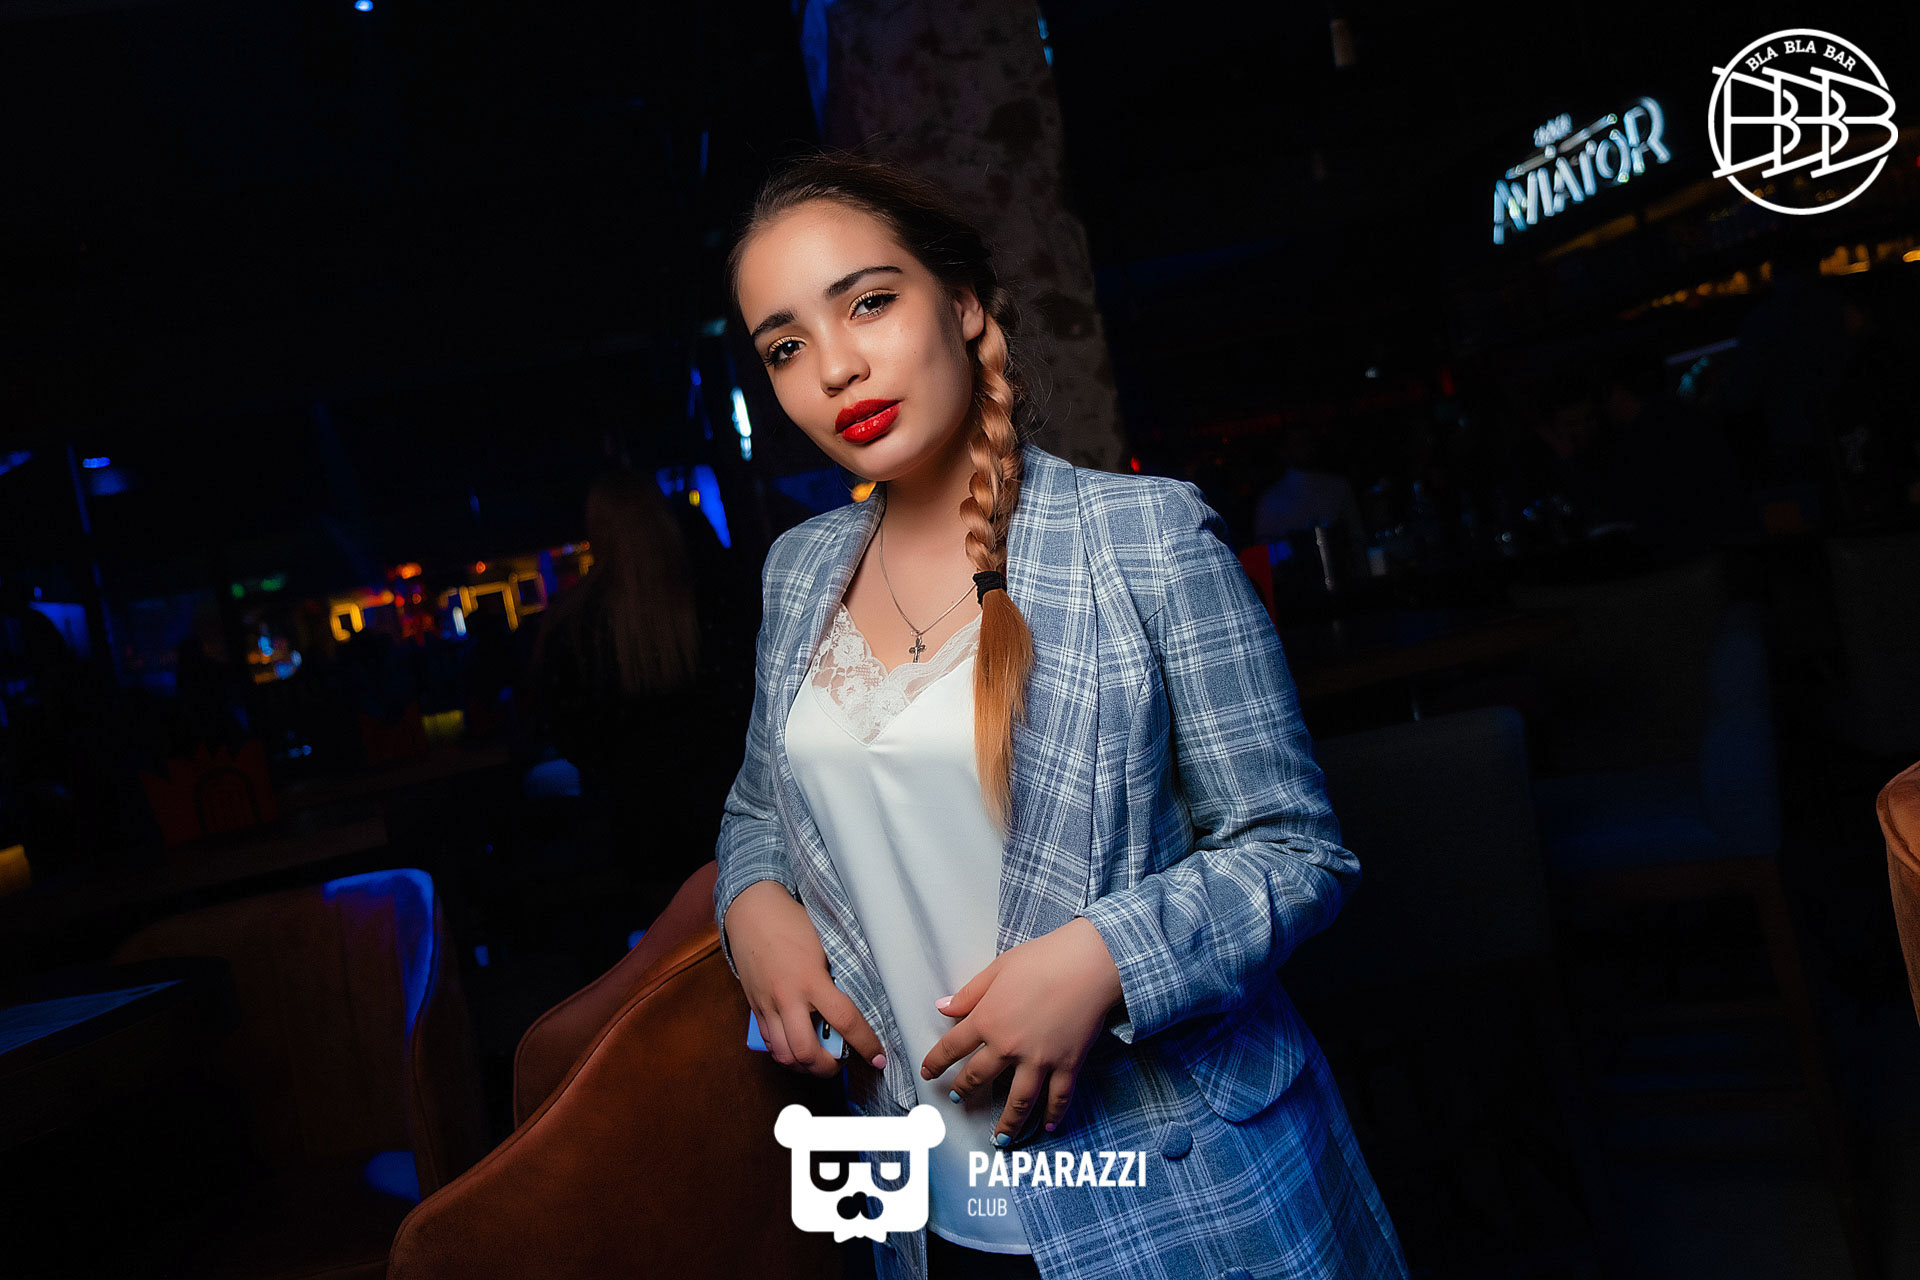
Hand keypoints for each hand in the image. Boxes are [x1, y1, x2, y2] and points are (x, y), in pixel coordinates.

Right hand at [725, 880, 886, 1076]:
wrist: (752, 913)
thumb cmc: (793, 923)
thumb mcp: (826, 943)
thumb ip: (841, 973)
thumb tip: (866, 998)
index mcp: (811, 979)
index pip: (844, 1021)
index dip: (865, 1044)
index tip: (878, 1057)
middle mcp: (788, 998)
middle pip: (806, 1052)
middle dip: (828, 1067)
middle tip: (842, 1061)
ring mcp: (768, 1006)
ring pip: (784, 1055)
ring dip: (805, 1065)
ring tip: (820, 1059)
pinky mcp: (755, 1008)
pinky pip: (769, 1043)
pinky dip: (785, 1053)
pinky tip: (799, 1046)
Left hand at [920, 917, 1123, 1144]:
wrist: (1089, 963)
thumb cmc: (1044, 959)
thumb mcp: (998, 969)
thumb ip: (970, 993)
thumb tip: (942, 1007)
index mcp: (988, 1019)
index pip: (952, 1047)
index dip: (936, 1062)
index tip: (928, 1073)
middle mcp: (1009, 1046)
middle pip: (979, 1077)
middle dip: (963, 1091)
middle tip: (956, 1100)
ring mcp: (1039, 1060)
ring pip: (1018, 1102)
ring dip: (1006, 1124)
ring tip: (998, 1139)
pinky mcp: (1068, 1065)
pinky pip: (1058, 1097)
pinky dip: (1054, 1114)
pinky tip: (1048, 1126)